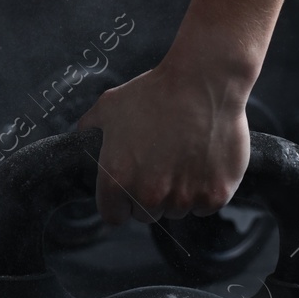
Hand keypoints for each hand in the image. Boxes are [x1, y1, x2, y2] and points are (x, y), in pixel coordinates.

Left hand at [77, 59, 250, 225]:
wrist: (203, 82)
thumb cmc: (156, 91)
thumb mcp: (109, 106)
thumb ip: (90, 128)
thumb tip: (84, 136)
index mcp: (117, 179)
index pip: (114, 215)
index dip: (120, 202)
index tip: (130, 188)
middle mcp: (148, 195)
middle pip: (146, 214)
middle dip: (151, 195)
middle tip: (161, 164)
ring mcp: (184, 197)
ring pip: (177, 210)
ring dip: (179, 192)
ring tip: (184, 156)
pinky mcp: (215, 195)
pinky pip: (206, 205)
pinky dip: (207, 189)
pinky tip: (204, 160)